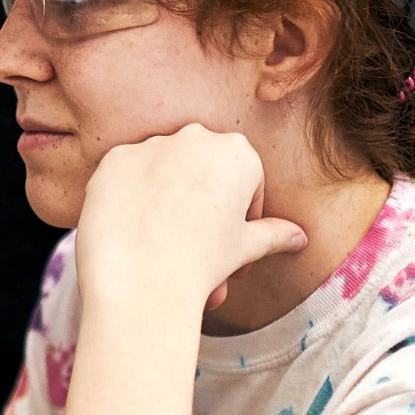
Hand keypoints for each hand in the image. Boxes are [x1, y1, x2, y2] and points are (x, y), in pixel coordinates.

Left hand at [76, 124, 305, 313]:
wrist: (142, 278)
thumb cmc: (203, 263)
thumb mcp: (245, 248)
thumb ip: (273, 234)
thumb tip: (300, 237)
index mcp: (239, 152)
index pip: (245, 183)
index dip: (241, 220)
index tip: (231, 250)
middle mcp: (196, 137)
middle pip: (204, 174)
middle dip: (205, 210)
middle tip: (199, 252)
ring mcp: (151, 144)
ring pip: (165, 173)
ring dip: (168, 202)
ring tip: (164, 248)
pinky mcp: (114, 159)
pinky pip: (128, 176)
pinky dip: (132, 200)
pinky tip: (133, 232)